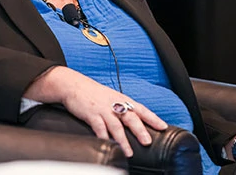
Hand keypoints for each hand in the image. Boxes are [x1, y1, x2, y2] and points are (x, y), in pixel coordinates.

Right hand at [24, 66, 168, 156]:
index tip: (163, 126)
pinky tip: (108, 144)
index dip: (152, 118)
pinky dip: (104, 137)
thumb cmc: (92, 93)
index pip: (141, 109)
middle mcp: (114, 104)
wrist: (72, 84)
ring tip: (129, 152)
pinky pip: (99, 127)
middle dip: (139, 130)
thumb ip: (122, 108)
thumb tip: (135, 122)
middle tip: (147, 141)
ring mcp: (102, 109)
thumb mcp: (110, 97)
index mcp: (121, 99)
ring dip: (123, 140)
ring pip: (116, 126)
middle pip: (130, 117)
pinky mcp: (91, 114)